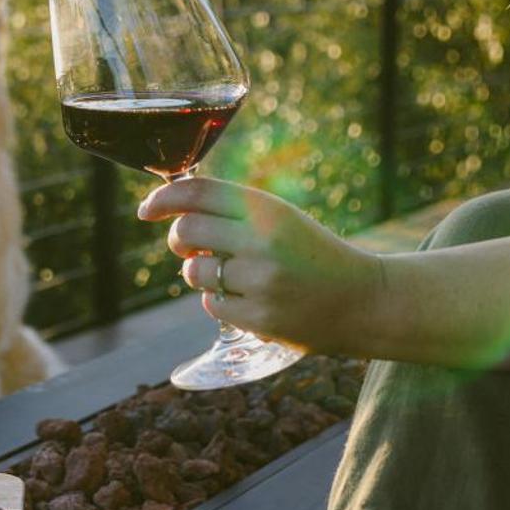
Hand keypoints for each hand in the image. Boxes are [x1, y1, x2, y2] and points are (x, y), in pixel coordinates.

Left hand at [138, 177, 384, 354]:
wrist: (363, 300)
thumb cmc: (312, 255)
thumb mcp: (279, 219)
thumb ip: (232, 210)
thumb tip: (171, 209)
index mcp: (268, 208)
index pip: (197, 192)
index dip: (163, 198)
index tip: (146, 210)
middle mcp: (263, 240)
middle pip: (186, 231)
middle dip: (179, 240)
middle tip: (192, 247)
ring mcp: (261, 281)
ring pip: (194, 271)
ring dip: (201, 273)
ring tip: (233, 276)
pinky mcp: (260, 317)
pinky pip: (211, 304)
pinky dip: (220, 301)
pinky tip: (250, 299)